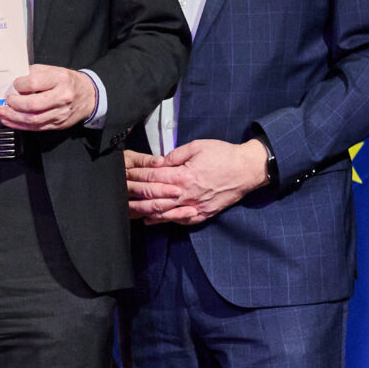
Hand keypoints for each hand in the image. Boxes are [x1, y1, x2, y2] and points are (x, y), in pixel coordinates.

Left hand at [0, 65, 98, 131]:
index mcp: (60, 80)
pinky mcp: (57, 124)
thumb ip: (34, 73)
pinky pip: (36, 127)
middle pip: (33, 105)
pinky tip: (10, 121)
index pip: (33, 83)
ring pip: (33, 119)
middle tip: (6, 101)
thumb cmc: (68, 81)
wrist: (89, 95)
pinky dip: (20, 125)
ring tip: (2, 112)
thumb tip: (15, 82)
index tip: (15, 85)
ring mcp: (60, 113)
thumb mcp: (54, 70)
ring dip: (13, 117)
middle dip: (14, 104)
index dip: (19, 85)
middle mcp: (62, 97)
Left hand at [127, 138, 271, 224]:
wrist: (247, 170)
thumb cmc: (223, 155)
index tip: (126, 176)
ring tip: (131, 212)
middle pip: (155, 200)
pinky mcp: (203, 214)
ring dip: (147, 213)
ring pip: (165, 214)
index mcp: (184, 176)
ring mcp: (195, 207)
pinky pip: (181, 220)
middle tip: (121, 199)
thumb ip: (175, 155)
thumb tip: (160, 162)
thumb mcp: (198, 146)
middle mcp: (187, 195)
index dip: (138, 177)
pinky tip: (153, 220)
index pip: (153, 179)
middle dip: (136, 199)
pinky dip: (165, 221)